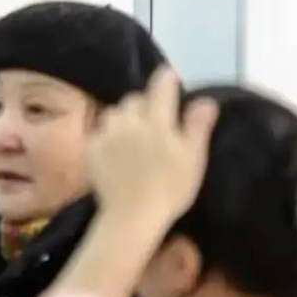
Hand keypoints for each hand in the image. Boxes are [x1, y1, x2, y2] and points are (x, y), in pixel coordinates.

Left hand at [87, 67, 218, 224]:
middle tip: (153, 123)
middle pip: (134, 99)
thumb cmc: (170, 189)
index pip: (161, 85)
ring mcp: (107, 135)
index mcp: (157, 121)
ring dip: (123, 119)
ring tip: (131, 136)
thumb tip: (205, 99)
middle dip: (144, 105)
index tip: (170, 82)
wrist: (132, 216)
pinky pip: (99, 132)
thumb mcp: (193, 159)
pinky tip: (115, 152)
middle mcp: (129, 122)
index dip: (167, 80)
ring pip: (114, 113)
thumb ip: (197, 126)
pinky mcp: (91, 149)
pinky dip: (107, 136)